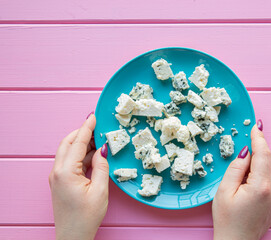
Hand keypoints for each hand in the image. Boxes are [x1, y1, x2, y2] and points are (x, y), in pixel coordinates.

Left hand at [49, 113, 108, 239]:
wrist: (73, 236)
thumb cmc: (86, 217)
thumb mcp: (99, 190)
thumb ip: (101, 166)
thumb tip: (102, 149)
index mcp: (66, 172)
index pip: (77, 143)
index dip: (87, 128)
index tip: (94, 116)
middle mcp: (57, 171)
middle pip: (67, 143)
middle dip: (82, 132)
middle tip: (97, 126)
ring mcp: (57, 176)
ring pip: (68, 151)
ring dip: (82, 144)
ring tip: (99, 140)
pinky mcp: (60, 181)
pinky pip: (69, 161)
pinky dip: (81, 155)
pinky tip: (93, 155)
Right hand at [212, 120, 270, 239]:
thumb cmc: (227, 219)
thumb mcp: (223, 190)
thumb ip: (236, 168)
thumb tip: (245, 151)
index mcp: (261, 186)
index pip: (263, 154)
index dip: (258, 138)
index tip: (255, 127)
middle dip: (258, 151)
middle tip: (242, 157)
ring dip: (267, 161)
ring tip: (251, 169)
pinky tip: (263, 176)